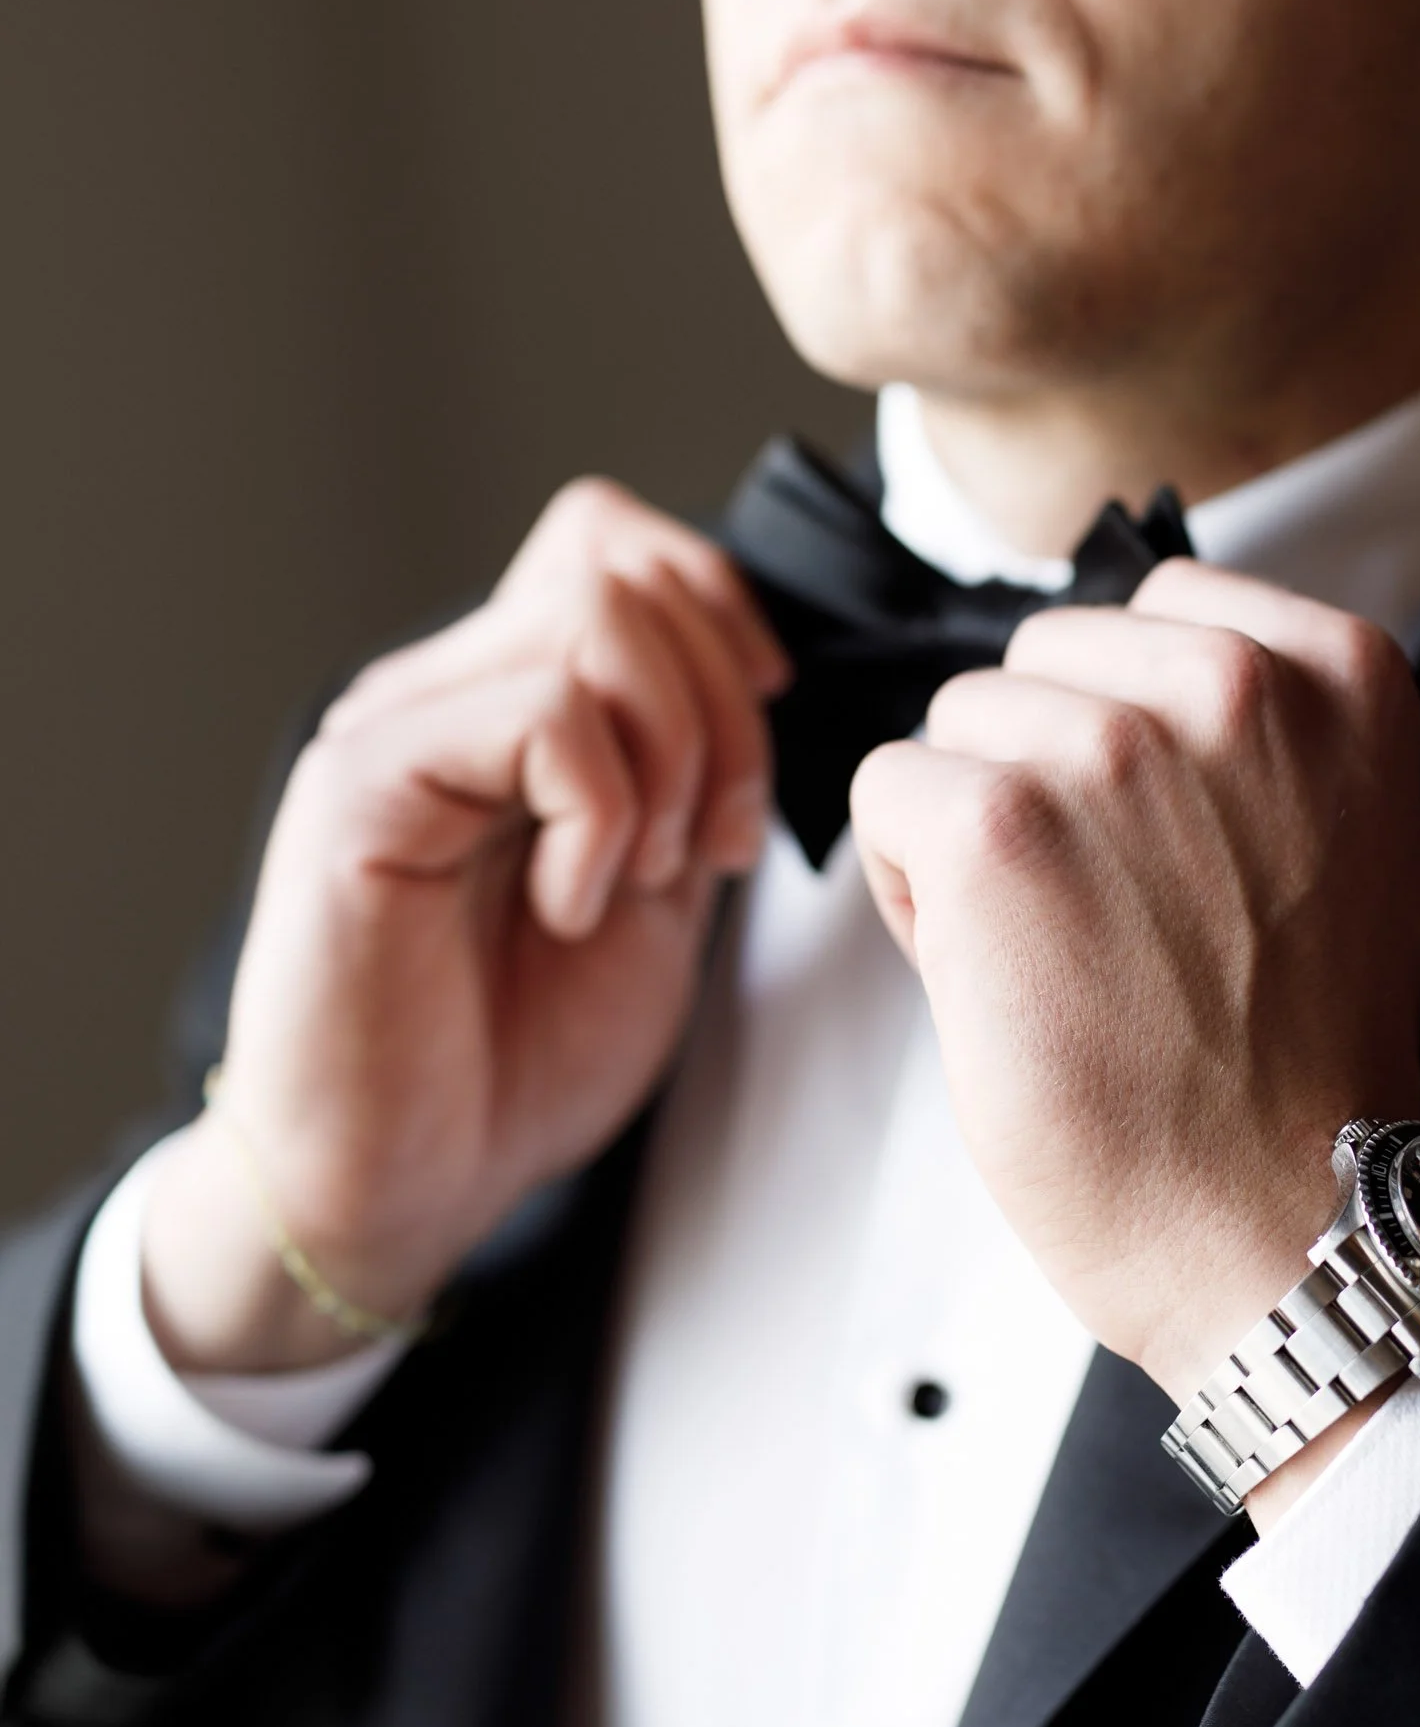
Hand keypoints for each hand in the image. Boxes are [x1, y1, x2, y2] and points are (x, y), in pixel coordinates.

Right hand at [144, 479, 787, 1371]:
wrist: (403, 1182)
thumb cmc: (515, 1059)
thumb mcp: (657, 897)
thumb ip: (688, 778)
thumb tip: (750, 676)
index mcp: (511, 708)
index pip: (613, 544)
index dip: (718, 619)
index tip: (748, 767)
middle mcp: (444, 695)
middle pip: (622, 567)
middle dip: (725, 709)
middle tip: (716, 849)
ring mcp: (397, 730)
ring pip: (593, 618)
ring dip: (671, 758)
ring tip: (641, 878)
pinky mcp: (363, 787)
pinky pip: (541, 716)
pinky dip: (601, 817)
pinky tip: (569, 907)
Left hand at [849, 560, 1419, 1407]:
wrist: (1279, 1223)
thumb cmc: (1296, 1072)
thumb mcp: (1348, 847)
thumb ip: (1265, 742)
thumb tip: (1123, 689)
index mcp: (1340, 675)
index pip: (1154, 609)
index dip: (1124, 728)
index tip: (1166, 842)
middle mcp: (1234, 687)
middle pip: (1042, 660)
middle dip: (1041, 774)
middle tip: (1106, 916)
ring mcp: (1113, 750)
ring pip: (956, 725)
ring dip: (970, 835)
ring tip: (1056, 955)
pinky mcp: (997, 826)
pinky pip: (886, 790)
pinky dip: (908, 889)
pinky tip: (991, 974)